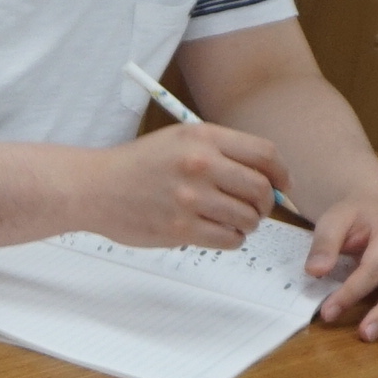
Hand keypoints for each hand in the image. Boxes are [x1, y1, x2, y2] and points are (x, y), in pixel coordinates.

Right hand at [81, 122, 281, 250]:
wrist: (95, 188)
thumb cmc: (138, 166)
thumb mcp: (180, 140)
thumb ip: (222, 152)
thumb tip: (269, 178)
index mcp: (203, 137)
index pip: (265, 154)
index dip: (281, 173)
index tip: (281, 185)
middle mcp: (199, 165)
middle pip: (261, 189)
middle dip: (265, 204)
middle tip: (256, 209)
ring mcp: (190, 198)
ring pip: (248, 218)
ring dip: (248, 224)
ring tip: (232, 221)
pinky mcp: (181, 229)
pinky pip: (229, 240)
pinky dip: (231, 240)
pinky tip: (217, 232)